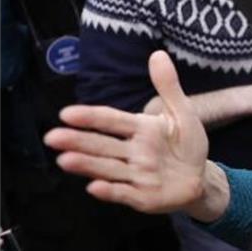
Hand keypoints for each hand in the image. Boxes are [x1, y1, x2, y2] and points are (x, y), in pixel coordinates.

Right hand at [44, 51, 209, 214]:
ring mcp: (135, 175)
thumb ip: (168, 86)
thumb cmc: (187, 144)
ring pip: (107, 167)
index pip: (112, 120)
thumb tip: (157, 54)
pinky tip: (94, 187)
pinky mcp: (142, 196)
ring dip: (86, 165)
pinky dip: (110, 191)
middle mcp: (132, 152)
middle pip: (102, 145)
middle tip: (52, 137)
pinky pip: (124, 192)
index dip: (91, 117)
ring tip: (64, 160)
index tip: (66, 113)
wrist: (200, 176)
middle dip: (77, 141)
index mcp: (140, 129)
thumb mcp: (183, 113)